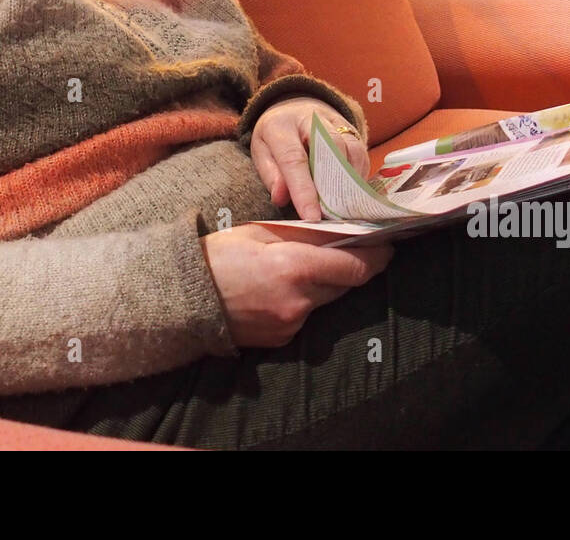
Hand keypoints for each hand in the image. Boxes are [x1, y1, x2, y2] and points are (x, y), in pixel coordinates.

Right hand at [201, 224, 392, 347]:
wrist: (182, 301)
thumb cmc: (217, 257)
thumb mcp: (260, 233)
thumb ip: (302, 235)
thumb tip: (336, 231)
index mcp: (294, 268)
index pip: (354, 267)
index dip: (376, 257)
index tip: (388, 246)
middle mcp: (299, 302)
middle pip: (345, 284)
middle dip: (353, 267)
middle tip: (357, 249)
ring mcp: (291, 325)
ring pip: (325, 300)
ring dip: (326, 283)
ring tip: (310, 265)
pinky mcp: (282, 339)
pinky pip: (306, 315)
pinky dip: (304, 299)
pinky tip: (284, 287)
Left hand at [250, 97, 369, 220]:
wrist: (293, 106)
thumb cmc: (275, 137)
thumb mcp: (261, 152)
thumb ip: (270, 175)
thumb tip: (281, 199)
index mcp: (280, 126)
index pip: (293, 159)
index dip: (303, 190)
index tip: (311, 216)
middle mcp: (309, 117)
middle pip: (329, 148)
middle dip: (333, 184)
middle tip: (332, 213)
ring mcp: (333, 119)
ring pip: (350, 148)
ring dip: (350, 180)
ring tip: (344, 205)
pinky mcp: (350, 126)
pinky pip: (361, 150)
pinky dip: (359, 173)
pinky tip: (352, 190)